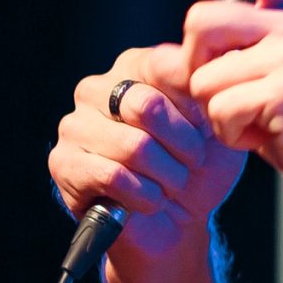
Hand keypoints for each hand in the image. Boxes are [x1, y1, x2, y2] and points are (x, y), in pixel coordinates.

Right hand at [49, 44, 245, 259]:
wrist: (180, 224)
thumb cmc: (198, 168)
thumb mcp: (218, 125)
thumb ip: (212, 89)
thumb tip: (216, 58)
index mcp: (135, 66)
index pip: (167, 65)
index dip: (197, 105)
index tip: (209, 129)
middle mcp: (98, 88)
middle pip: (148, 106)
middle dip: (184, 144)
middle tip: (193, 162)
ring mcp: (75, 125)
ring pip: (134, 147)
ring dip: (168, 176)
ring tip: (172, 184)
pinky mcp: (64, 163)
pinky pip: (113, 177)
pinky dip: (145, 197)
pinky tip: (151, 200)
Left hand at [175, 0, 282, 224]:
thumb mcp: (267, 81)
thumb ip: (228, 58)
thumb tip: (164, 59)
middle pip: (198, 22)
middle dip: (196, 67)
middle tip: (231, 97)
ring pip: (203, 75)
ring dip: (217, 112)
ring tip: (261, 124)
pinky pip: (219, 108)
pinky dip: (231, 134)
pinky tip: (269, 138)